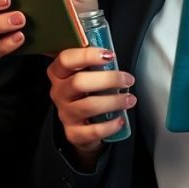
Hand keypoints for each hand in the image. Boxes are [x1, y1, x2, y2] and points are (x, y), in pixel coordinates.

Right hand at [47, 44, 135, 167]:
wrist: (81, 125)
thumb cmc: (87, 93)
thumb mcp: (85, 75)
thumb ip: (93, 64)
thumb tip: (112, 54)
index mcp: (58, 73)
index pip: (66, 59)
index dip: (87, 55)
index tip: (109, 55)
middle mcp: (58, 92)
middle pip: (78, 82)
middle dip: (108, 79)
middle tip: (127, 79)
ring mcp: (64, 113)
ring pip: (88, 106)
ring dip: (113, 101)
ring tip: (130, 99)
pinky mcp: (73, 133)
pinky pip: (92, 131)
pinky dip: (109, 126)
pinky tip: (120, 120)